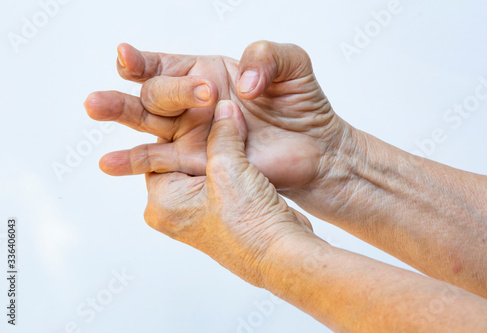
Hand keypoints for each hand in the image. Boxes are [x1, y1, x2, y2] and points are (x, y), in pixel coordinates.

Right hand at [84, 41, 349, 189]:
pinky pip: (160, 162)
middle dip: (143, 88)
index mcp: (206, 73)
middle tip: (122, 83)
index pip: (164, 64)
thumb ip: (264, 55)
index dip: (141, 59)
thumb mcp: (292, 63)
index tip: (126, 56)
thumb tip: (241, 86)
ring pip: (145, 123)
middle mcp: (191, 104)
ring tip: (96, 106)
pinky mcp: (197, 163)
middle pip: (151, 92)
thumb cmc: (302, 104)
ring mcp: (191, 134)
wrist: (316, 147)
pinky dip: (134, 162)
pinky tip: (111, 162)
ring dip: (119, 113)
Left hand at [143, 100, 312, 285]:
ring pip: (204, 166)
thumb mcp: (228, 167)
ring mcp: (198, 214)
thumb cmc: (247, 223)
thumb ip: (221, 132)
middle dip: (201, 136)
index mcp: (162, 202)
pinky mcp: (221, 213)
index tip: (196, 105)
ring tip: (234, 126)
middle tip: (216, 112)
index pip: (158, 150)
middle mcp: (175, 210)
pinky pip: (220, 179)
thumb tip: (224, 109)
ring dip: (221, 149)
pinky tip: (245, 149)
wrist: (281, 254)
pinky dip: (232, 163)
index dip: (181, 126)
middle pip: (181, 157)